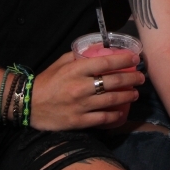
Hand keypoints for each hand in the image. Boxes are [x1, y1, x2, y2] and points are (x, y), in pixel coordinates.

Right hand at [28, 51, 142, 130]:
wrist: (28, 105)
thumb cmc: (47, 81)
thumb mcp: (61, 62)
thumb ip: (79, 55)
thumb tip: (100, 47)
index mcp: (76, 70)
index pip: (105, 62)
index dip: (123, 60)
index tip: (135, 59)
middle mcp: (80, 87)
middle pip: (113, 81)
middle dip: (131, 78)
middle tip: (141, 78)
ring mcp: (80, 105)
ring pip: (111, 100)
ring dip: (127, 95)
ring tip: (135, 93)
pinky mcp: (79, 121)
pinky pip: (102, 118)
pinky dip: (115, 115)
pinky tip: (122, 112)